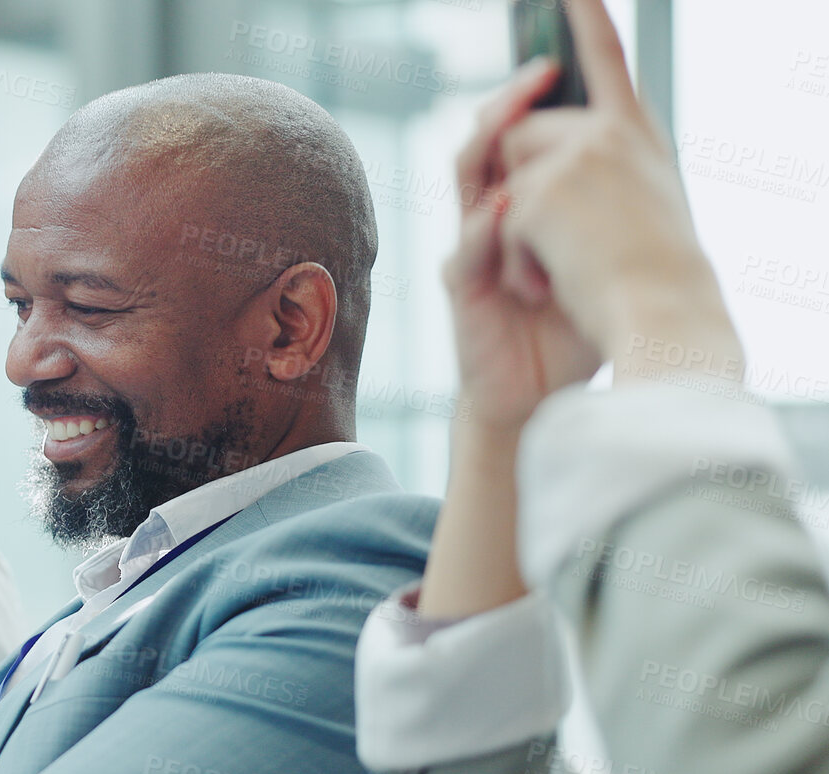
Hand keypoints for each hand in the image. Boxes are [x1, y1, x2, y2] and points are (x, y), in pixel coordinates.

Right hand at [445, 58, 602, 431]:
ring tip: (511, 117)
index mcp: (529, 202)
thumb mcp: (602, 254)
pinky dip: (486, 228)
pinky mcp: (464, 287)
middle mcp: (496, 216)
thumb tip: (637, 142)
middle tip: (541, 71)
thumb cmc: (573, 325)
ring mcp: (475, 247)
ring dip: (490, 144)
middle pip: (489, 140)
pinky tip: (505, 210)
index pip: (524, 132)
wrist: (543, 395)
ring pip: (468, 179)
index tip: (560, 51)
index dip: (532, 91)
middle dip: (511, 101)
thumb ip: (606, 206)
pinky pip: (467, 247)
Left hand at [492, 0, 741, 377]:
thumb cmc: (651, 288)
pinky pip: (495, 223)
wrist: (662, 327)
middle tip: (555, 246)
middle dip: (513, 188)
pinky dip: (512, 266)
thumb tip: (528, 168)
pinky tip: (548, 290)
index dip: (586, 19)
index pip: (607, 61)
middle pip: (518, 133)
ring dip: (512, 232)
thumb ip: (593, 175)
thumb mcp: (633, 213)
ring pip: (502, 175)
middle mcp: (609, 135)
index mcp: (637, 137)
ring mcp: (575, 158)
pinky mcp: (542, 192)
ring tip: (558, 271)